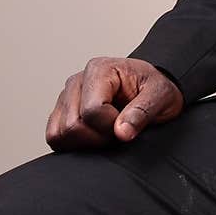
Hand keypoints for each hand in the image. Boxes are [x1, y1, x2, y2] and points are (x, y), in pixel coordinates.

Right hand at [46, 56, 184, 151]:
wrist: (151, 88)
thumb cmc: (156, 89)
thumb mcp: (161, 96)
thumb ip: (142, 112)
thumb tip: (122, 132)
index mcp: (100, 70)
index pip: (92, 111)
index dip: (111, 127)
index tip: (127, 125)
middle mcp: (78, 81)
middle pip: (72, 125)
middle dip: (98, 137)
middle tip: (119, 130)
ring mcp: (66, 97)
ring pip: (59, 134)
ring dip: (85, 142)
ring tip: (107, 132)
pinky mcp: (61, 112)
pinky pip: (54, 137)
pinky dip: (73, 145)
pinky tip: (95, 136)